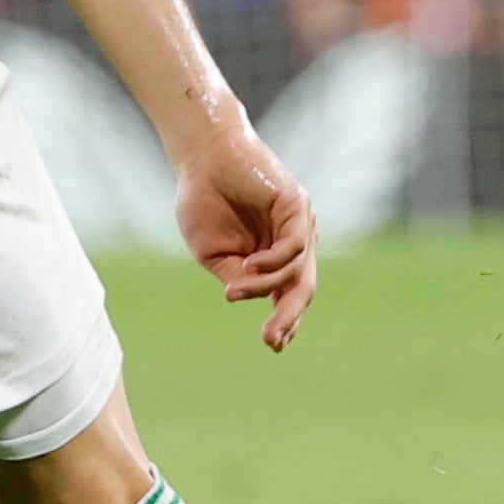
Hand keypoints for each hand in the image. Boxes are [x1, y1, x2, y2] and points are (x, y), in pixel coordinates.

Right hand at [172, 124, 316, 350]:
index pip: (290, 294)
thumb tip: (249, 299)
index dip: (286, 321)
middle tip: (269, 340)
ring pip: (298, 271)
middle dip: (287, 317)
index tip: (274, 345)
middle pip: (302, 288)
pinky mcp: (296, 205)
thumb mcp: (213, 253)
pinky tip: (250, 266)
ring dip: (266, 286)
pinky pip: (295, 245)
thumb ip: (236, 277)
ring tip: (234, 290)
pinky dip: (273, 262)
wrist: (200, 157)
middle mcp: (293, 241)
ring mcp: (299, 223)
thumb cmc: (203, 201)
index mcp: (275, 256)